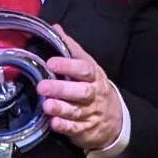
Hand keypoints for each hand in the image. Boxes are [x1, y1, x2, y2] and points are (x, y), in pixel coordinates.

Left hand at [37, 25, 122, 150]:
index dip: (68, 65)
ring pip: (77, 111)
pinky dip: (65, 126)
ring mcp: (90, 113)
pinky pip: (75, 129)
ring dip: (61, 108)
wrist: (114, 118)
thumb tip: (55, 27)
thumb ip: (71, 49)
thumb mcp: (86, 66)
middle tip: (42, 86)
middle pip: (81, 91)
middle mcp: (93, 94)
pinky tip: (54, 123)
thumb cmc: (93, 86)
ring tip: (47, 105)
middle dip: (62, 89)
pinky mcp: (85, 129)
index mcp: (93, 76)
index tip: (51, 62)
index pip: (84, 69)